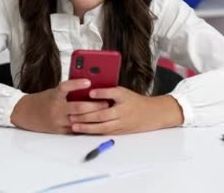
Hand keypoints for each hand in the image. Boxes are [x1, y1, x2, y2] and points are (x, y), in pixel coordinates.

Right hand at [10, 79, 109, 133]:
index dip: (77, 84)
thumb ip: (69, 91)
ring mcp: (58, 121)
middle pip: (78, 108)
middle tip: (106, 102)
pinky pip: (76, 129)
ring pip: (79, 120)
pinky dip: (86, 126)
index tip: (88, 82)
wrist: (25, 113)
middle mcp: (56, 108)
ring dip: (93, 118)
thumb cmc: (43, 100)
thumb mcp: (54, 92)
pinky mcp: (59, 131)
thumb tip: (88, 86)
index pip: (65, 87)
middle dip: (94, 106)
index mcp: (54, 95)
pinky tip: (97, 124)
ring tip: (105, 114)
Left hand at [68, 87, 183, 134]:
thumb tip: (89, 91)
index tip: (90, 92)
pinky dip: (93, 132)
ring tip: (74, 126)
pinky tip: (82, 131)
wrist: (151, 114)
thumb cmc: (133, 100)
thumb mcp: (123, 92)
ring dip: (87, 127)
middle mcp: (123, 112)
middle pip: (103, 115)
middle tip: (72, 114)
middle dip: (86, 115)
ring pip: (102, 127)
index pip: (113, 94)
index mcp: (124, 98)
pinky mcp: (120, 131)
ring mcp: (121, 123)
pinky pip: (104, 132)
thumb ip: (108, 91)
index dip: (101, 93)